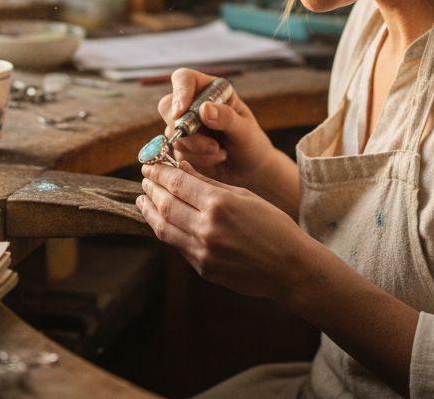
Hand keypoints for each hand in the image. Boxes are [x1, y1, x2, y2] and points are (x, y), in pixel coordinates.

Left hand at [137, 161, 311, 300]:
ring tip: (144, 199)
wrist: (290, 268)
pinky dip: (167, 229)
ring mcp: (203, 251)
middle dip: (152, 189)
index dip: (160, 172)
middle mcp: (207, 228)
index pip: (177, 183)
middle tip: (145, 178)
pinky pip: (178, 245)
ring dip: (150, 211)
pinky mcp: (203, 268)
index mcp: (220, 204)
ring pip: (164, 228)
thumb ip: (208, 183)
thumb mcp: (244, 196)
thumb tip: (180, 167)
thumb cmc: (273, 226)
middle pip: (166, 204)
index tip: (151, 165)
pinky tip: (163, 220)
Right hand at [158, 68, 273, 188]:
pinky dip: (196, 159)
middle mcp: (193, 105)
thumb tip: (204, 109)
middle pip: (168, 106)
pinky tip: (215, 159)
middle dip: (185, 129)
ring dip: (195, 147)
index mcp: (211, 90)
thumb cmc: (252, 145)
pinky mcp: (181, 147)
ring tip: (220, 152)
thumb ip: (227, 118)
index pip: (184, 79)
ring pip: (171, 132)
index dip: (179, 92)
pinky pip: (176, 152)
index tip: (181, 112)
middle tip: (211, 145)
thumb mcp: (245, 131)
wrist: (251, 173)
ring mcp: (184, 126)